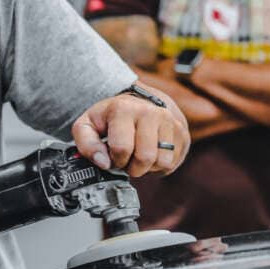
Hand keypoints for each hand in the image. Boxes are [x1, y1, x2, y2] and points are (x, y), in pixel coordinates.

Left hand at [72, 85, 191, 176]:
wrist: (140, 101)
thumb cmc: (112, 117)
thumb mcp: (88, 125)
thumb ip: (87, 144)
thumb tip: (103, 162)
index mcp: (124, 109)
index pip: (122, 149)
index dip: (115, 160)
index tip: (113, 156)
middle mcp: (151, 112)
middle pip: (145, 158)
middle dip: (132, 167)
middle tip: (126, 159)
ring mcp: (170, 122)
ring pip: (161, 162)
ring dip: (147, 168)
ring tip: (138, 155)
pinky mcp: (182, 133)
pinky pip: (171, 163)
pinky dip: (159, 166)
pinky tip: (150, 154)